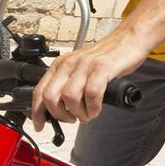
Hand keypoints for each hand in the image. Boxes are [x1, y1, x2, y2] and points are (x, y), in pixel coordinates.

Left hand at [31, 26, 149, 130]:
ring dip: (79, 113)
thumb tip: (59, 110)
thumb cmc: (105, 57)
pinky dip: (93, 108)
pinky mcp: (102, 68)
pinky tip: (97, 108)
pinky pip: (91, 94)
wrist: (127, 39)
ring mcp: (85, 65)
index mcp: (60, 65)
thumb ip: (67, 85)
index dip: (36, 112)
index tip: (39, 126)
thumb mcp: (79, 69)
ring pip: (69, 97)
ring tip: (88, 114)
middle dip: (59, 115)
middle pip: (50, 97)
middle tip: (71, 119)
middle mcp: (69, 64)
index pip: (39, 91)